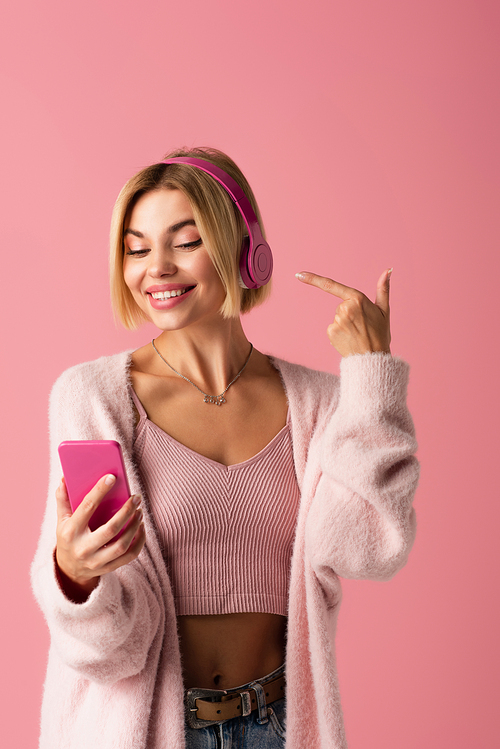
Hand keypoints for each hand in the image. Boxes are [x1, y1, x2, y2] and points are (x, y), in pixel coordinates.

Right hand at [55, 475, 145, 600]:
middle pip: (110, 529)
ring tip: (139, 511)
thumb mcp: (61, 520)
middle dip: (126, 511)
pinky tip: (141, 528)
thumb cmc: (68, 538)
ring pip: (122, 545)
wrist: (68, 569)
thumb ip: (63, 500)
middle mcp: (83, 548)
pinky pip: (129, 556)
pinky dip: (139, 541)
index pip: (87, 508)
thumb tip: (64, 478)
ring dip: (134, 526)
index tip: (112, 478)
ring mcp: (96, 561)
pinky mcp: (108, 568)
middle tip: (136, 498)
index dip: (99, 491)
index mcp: (70, 532)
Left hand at [295, 268, 391, 356]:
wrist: (373, 358)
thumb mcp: (384, 310)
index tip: (299, 275)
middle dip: (349, 314)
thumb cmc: (380, 334)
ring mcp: (336, 320)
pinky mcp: (331, 331)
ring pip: (337, 318)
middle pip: (341, 306)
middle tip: (362, 326)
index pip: (332, 286)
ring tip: (357, 334)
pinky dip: (339, 333)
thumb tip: (387, 270)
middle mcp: (345, 308)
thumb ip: (383, 289)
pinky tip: (348, 340)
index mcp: (357, 299)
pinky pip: (332, 328)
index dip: (313, 279)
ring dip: (345, 324)